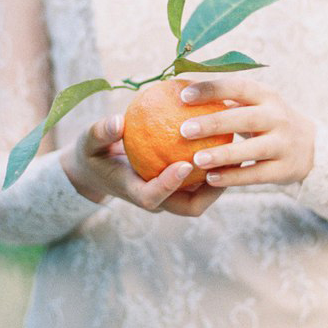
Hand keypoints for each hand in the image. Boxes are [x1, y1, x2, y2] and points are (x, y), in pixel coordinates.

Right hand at [60, 115, 226, 217]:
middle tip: (229, 164)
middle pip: (188, 206)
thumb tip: (118, 121)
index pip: (153, 196)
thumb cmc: (92, 153)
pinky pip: (200, 179)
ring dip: (220, 179)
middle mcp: (155, 198)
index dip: (169, 185)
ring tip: (239, 152)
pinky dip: (214, 163)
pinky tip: (227, 138)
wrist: (95, 169)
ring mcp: (168, 195)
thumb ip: (101, 133)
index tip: (184, 164)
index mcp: (133, 192)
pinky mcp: (176, 187)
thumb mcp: (88, 141)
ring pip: (201, 196)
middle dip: (211, 192)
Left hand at [177, 77, 315, 188]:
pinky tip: (211, 179)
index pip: (238, 86)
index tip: (183, 95)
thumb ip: (226, 97)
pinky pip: (257, 174)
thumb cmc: (266, 120)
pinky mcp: (285, 168)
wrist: (310, 146)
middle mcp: (277, 116)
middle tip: (184, 129)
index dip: (211, 89)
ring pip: (252, 148)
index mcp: (266, 95)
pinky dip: (234, 177)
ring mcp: (284, 143)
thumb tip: (178, 88)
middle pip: (245, 118)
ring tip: (197, 160)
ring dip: (223, 154)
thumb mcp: (255, 103)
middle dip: (214, 123)